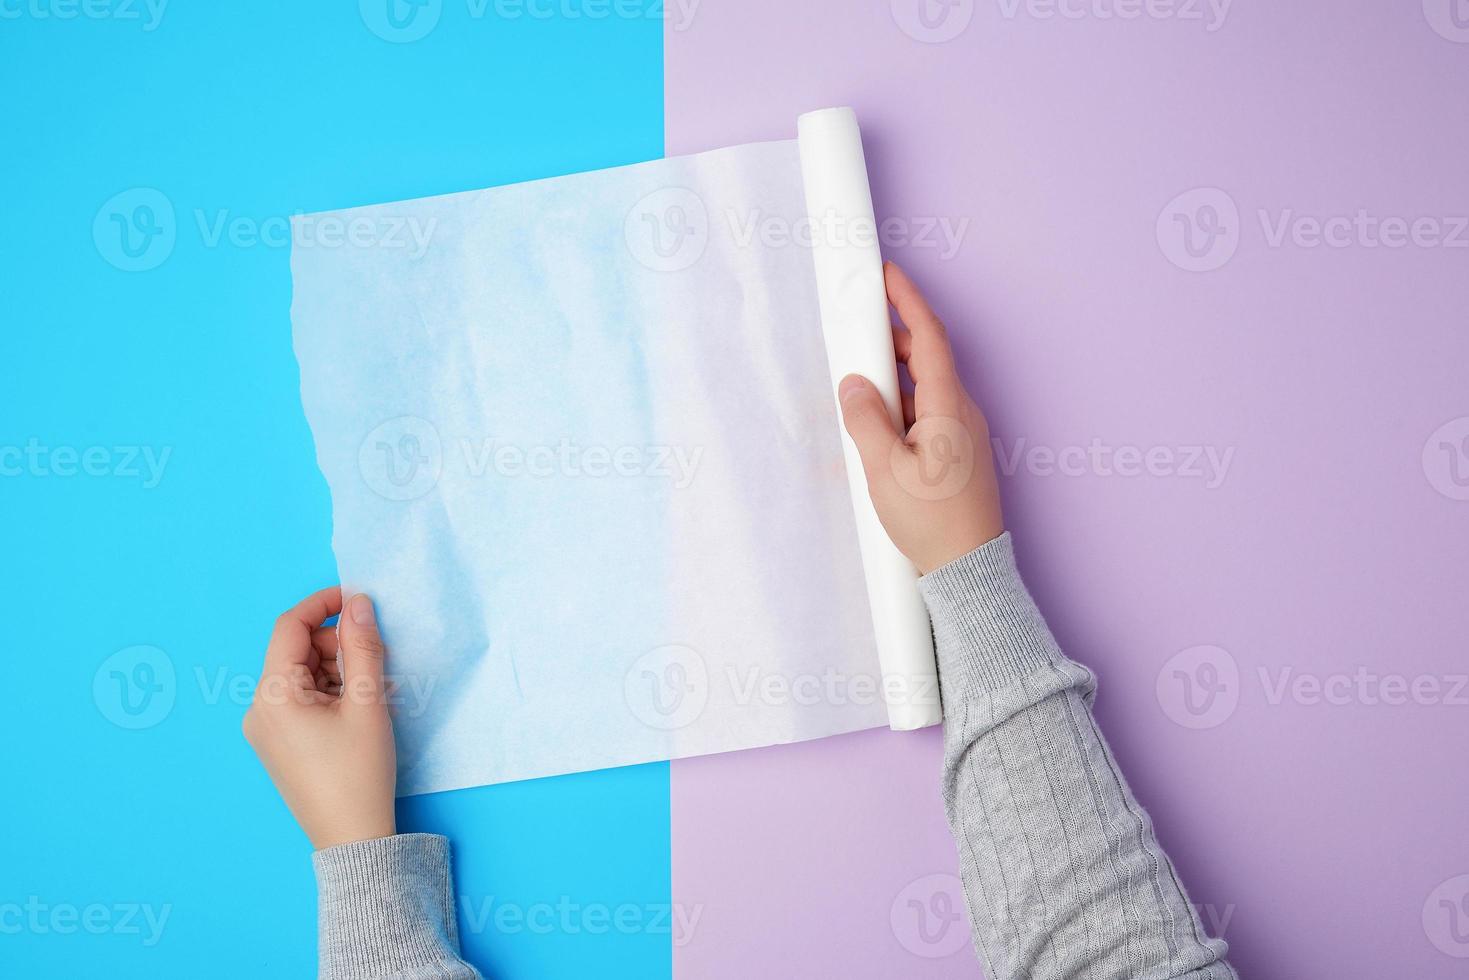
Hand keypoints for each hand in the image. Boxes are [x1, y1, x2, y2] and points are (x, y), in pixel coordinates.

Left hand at [242, 588, 396, 849]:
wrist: (352, 839)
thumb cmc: (359, 773)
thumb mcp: (367, 704)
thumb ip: (362, 647)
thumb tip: (358, 604)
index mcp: (272, 696)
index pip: (289, 627)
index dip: (323, 603)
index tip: (358, 598)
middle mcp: (259, 709)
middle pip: (297, 651)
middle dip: (337, 644)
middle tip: (378, 659)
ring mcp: (266, 729)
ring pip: (302, 675)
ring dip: (338, 669)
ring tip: (376, 689)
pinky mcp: (279, 744)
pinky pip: (302, 700)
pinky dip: (331, 692)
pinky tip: (361, 707)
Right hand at [838, 262, 1003, 574]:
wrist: (967, 569)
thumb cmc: (931, 522)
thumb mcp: (884, 469)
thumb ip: (865, 419)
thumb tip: (854, 384)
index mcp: (949, 406)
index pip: (928, 337)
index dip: (908, 300)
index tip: (888, 275)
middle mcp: (964, 411)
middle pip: (927, 357)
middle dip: (892, 340)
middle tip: (858, 333)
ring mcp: (966, 431)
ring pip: (928, 386)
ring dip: (895, 376)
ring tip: (861, 386)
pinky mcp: (962, 451)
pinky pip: (931, 411)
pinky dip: (904, 403)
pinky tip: (881, 425)